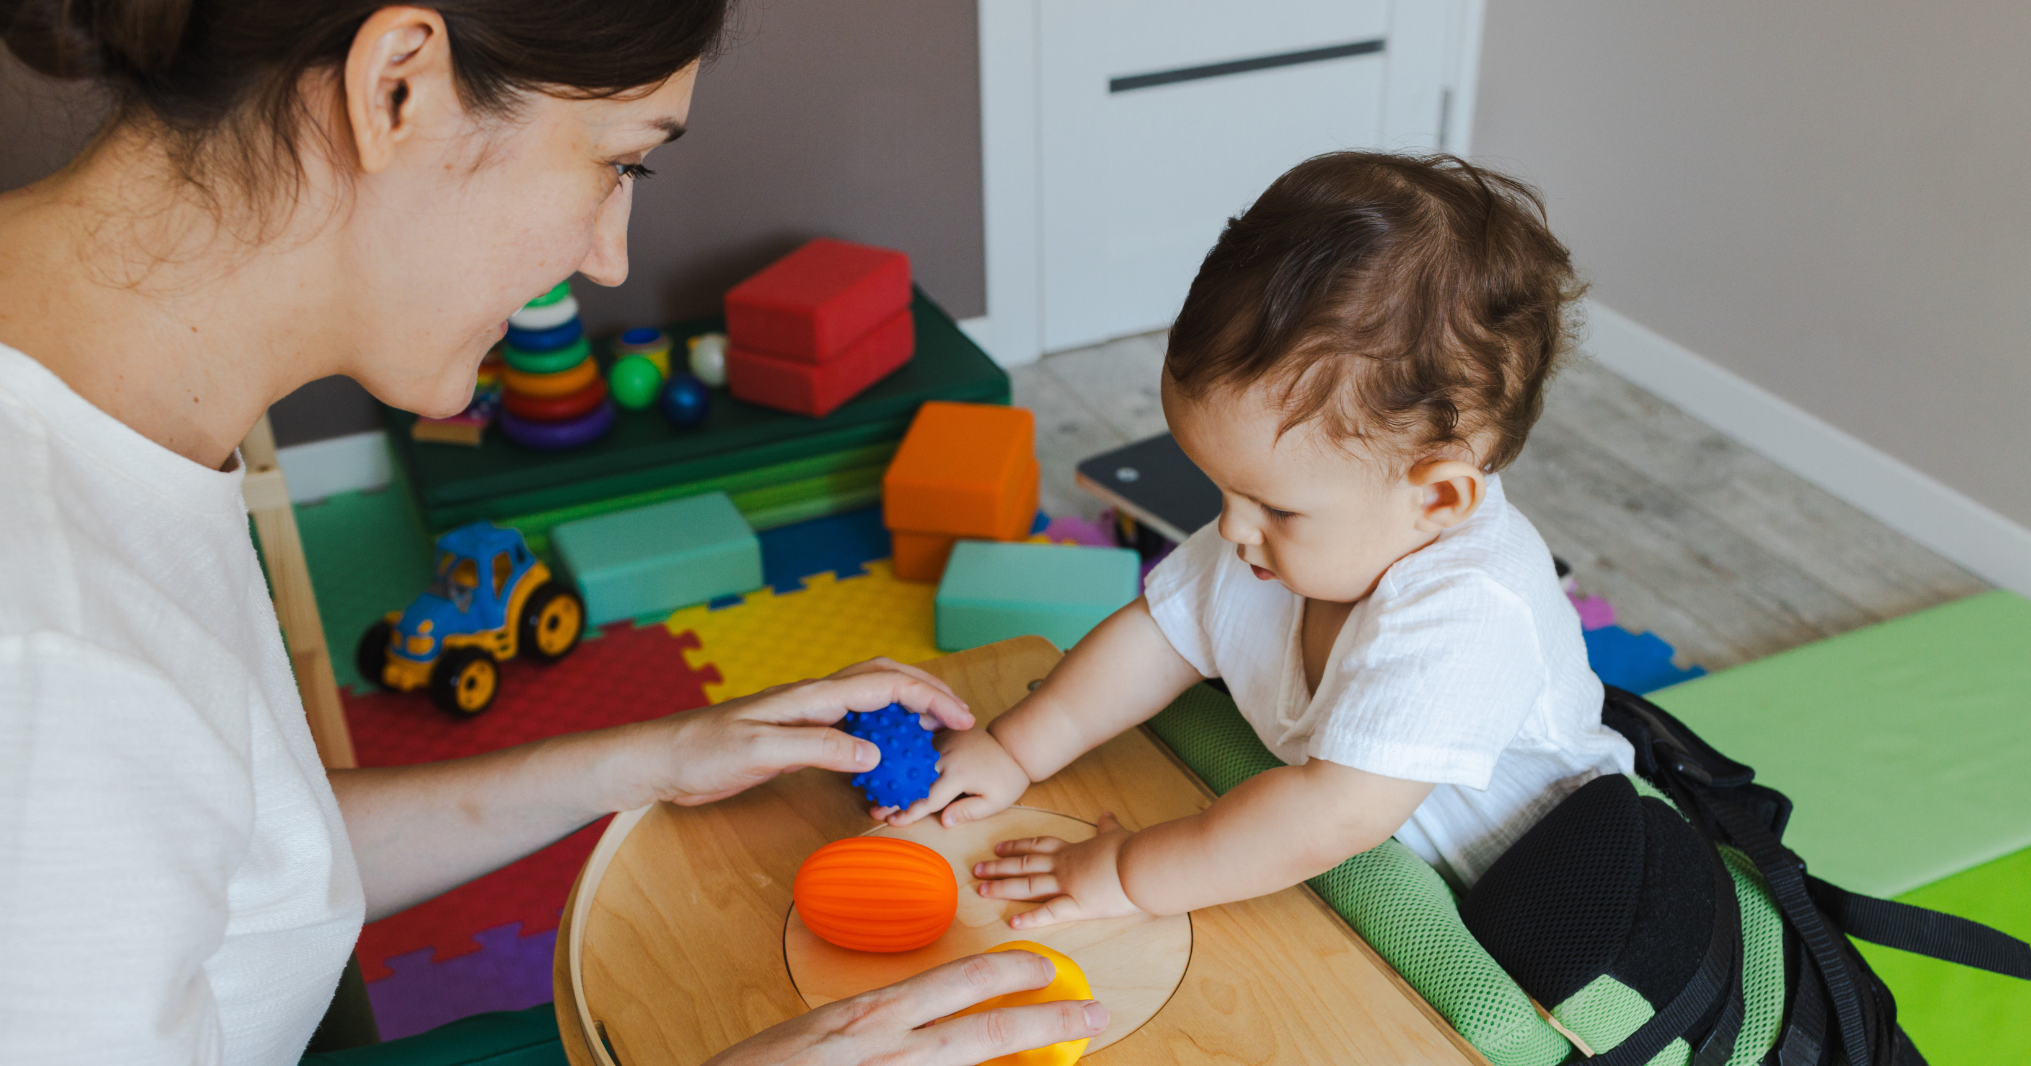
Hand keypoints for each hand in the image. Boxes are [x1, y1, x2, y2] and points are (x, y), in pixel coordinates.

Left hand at [626, 658, 972, 808]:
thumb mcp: (762, 751)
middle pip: (884, 680)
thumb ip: (818, 748)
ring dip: (905, 710)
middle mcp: (813, 699)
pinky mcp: (795, 737)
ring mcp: (805, 716)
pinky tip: (884, 757)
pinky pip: (850, 727)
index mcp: (810, 696)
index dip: (926, 698)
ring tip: (933, 733)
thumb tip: (874, 756)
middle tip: (960, 719)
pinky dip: (878, 735)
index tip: (959, 719)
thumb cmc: (703, 751)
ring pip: (869, 700)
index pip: (883, 685)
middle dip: (927, 693)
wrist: (663, 759)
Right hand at [702, 950, 1107, 1065]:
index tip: (1046, 970)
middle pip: (986, 1027)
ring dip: (1024, 1061)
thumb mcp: (821, 1033)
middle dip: (1049, 1018)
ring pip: (975, 1064)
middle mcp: (889, 1047)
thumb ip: (874, 1026)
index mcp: (872, 1014)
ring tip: (1069, 1055)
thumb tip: (916, 1022)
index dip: (1011, 973)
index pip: (957, 981)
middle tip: (1095, 1013)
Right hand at [878, 726, 1031, 827]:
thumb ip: (969, 811)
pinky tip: (890, 765)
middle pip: (914, 779)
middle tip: (873, 809)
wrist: (1015, 744)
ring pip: (913, 761)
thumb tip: (944, 821)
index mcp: (958, 774)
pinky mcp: (943, 734)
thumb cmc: (1007, 778)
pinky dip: (906, 756)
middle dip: (893, 795)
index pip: (929, 798)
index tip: (892, 821)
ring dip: (896, 775)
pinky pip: (920, 746)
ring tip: (877, 788)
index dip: (909, 812)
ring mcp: (943, 742)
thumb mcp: (996, 801)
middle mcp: (946, 756)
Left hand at [973, 812, 1145, 929]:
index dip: (1016, 846)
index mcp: (1074, 850)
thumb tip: (1106, 814)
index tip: (998, 847)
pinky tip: (1012, 922)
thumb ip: (1107, 826)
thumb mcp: (1117, 833)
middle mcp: (1064, 866)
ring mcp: (1068, 885)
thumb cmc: (1134, 849)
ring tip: (982, 890)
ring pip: (1028, 885)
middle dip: (999, 867)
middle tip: (976, 869)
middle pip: (1024, 864)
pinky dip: (1030, 918)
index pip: (1038, 846)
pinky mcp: (1078, 905)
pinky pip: (1050, 913)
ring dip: (1003, 887)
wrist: (1143, 863)